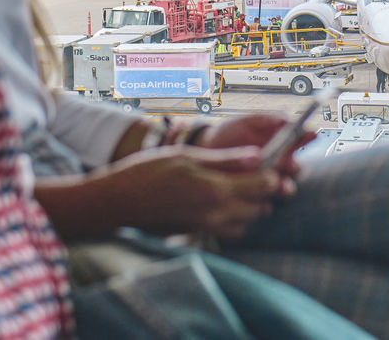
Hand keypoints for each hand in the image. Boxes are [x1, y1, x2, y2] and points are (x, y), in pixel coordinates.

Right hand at [89, 145, 279, 239]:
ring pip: (246, 222)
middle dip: (263, 192)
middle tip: (253, 174)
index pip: (264, 186)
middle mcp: (216, 213)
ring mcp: (206, 227)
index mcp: (216, 190)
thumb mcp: (187, 157)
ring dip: (248, 207)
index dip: (271, 173)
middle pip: (260, 207)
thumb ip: (225, 159)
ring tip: (235, 187)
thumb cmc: (147, 173)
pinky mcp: (197, 233)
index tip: (267, 164)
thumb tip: (257, 156)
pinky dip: (232, 219)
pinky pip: (227, 230)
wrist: (118, 203)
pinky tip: (218, 201)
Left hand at [200, 114, 315, 194]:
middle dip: (296, 168)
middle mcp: (279, 164)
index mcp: (281, 143)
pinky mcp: (255, 197)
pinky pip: (266, 204)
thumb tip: (288, 119)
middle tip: (291, 165)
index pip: (300, 141)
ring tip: (280, 186)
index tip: (311, 133)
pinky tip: (262, 201)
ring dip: (284, 188)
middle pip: (296, 169)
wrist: (207, 150)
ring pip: (285, 189)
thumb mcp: (247, 122)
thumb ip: (267, 119)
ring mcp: (268, 181)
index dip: (308, 137)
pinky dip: (265, 204)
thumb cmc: (231, 132)